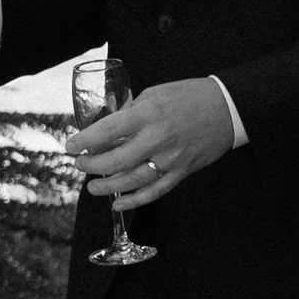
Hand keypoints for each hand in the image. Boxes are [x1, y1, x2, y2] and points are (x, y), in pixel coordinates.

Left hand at [74, 77, 235, 212]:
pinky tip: (118, 204)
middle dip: (92, 166)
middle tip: (80, 165)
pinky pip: (155, 192)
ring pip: (133, 181)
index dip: (85, 140)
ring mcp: (171, 158)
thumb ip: (130, 112)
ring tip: (93, 187)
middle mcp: (158, 138)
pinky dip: (135, 201)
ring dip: (108, 187)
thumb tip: (107, 128)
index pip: (108, 130)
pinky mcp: (182, 172)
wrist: (228, 108)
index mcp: (148, 114)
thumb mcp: (154, 94)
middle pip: (116, 161)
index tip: (70, 145)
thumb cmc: (189, 96)